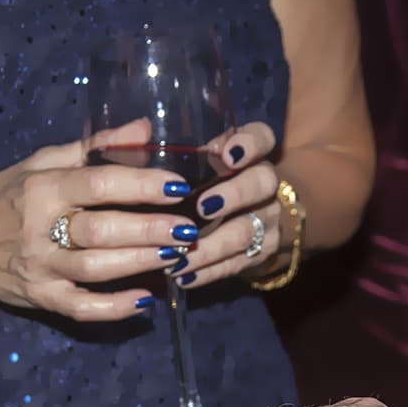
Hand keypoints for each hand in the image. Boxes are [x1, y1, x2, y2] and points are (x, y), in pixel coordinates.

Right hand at [0, 120, 205, 321]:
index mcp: (42, 187)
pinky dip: (115, 308)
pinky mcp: (40, 299)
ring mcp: (39, 268)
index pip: (98, 183)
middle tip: (188, 229)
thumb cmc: (3, 198)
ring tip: (177, 256)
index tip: (177, 186)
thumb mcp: (40, 163)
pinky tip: (146, 300)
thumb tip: (145, 129)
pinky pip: (81, 308)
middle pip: (102, 230)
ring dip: (141, 263)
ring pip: (96, 269)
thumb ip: (94, 147)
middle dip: (151, 230)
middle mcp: (39, 228)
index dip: (142, 185)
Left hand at [168, 122, 288, 288]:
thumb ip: (173, 145)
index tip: (228, 155)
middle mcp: (265, 183)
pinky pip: (237, 264)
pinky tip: (182, 275)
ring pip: (247, 231)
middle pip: (262, 184)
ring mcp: (268, 219)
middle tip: (203, 207)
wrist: (250, 217)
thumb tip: (139, 130)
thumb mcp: (198, 156)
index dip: (250, 145)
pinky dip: (208, 271)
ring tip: (179, 255)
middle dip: (234, 195)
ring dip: (212, 245)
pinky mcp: (261, 253)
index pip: (262, 137)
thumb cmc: (208, 179)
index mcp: (251, 152)